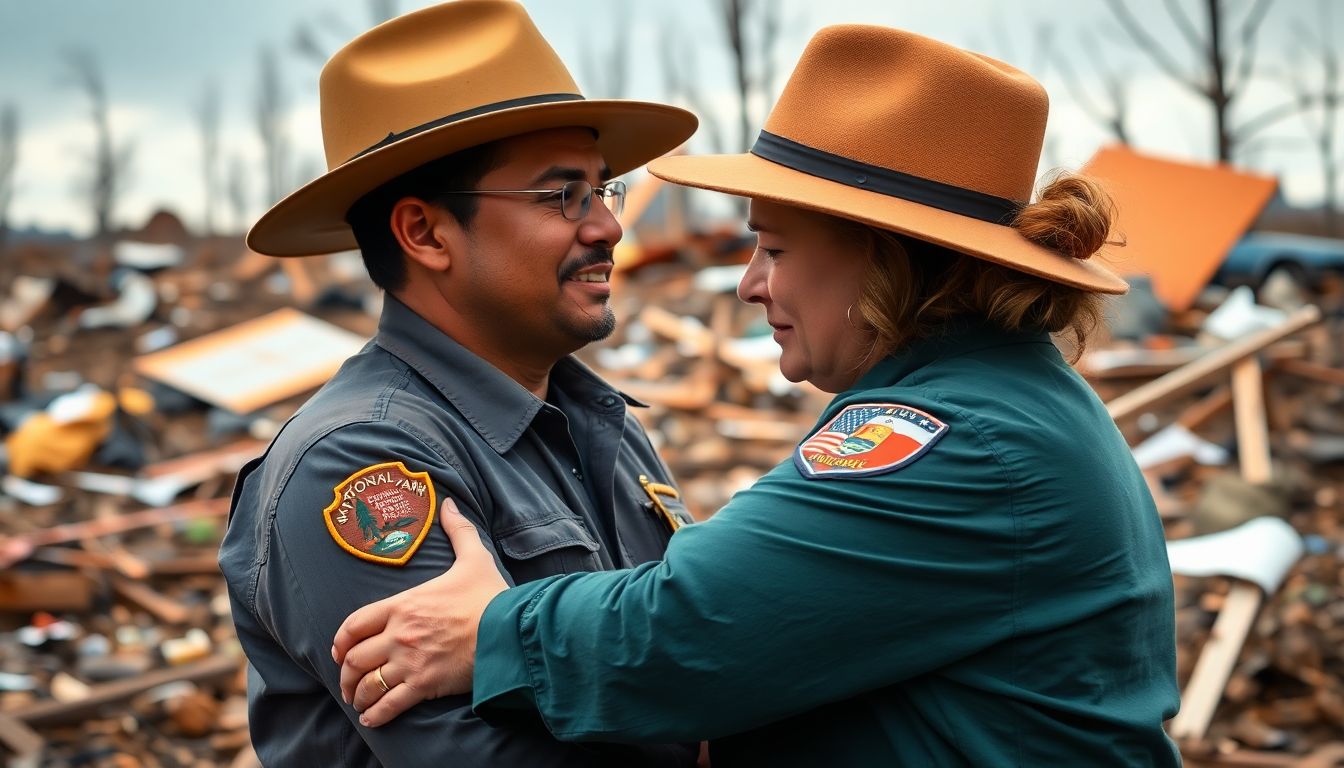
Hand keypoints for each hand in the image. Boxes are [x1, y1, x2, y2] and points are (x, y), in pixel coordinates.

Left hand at [331, 497, 506, 726]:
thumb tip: (450, 504)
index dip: (341, 640)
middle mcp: (400, 634)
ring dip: (358, 695)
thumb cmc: (491, 596)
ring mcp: (410, 661)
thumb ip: (458, 531)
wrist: (510, 630)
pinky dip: (375, 714)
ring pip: (368, 684)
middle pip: (355, 658)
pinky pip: (389, 705)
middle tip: (347, 682)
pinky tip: (371, 718)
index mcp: (404, 605)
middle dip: (346, 673)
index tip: (339, 650)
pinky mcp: (424, 686)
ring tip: (359, 702)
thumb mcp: (473, 558)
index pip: (355, 623)